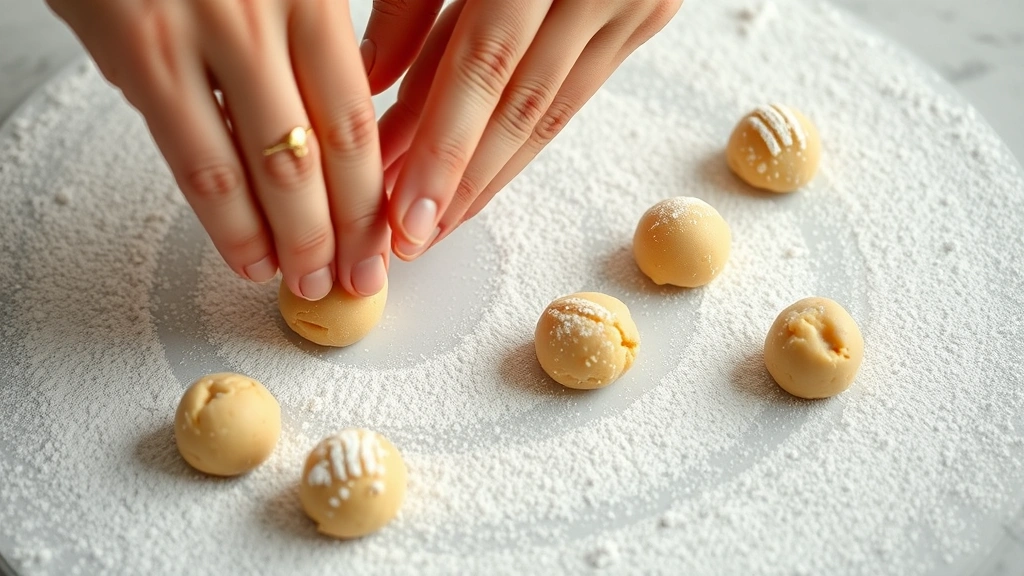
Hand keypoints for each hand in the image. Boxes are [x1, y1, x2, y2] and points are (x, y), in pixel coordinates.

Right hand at [46, 0, 398, 299]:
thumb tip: (336, 128)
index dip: (375, 191)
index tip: (386, 237)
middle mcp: (267, 11)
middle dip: (347, 230)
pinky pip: (194, 157)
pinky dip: (226, 221)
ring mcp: (203, 29)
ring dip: (292, 240)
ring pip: (264, 166)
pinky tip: (248, 254)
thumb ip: (313, 37)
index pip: (358, 117)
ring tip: (308, 281)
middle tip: (358, 277)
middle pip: (324, 152)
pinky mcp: (138, 48)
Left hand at [368, 0, 683, 259]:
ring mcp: (636, 3)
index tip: (398, 211)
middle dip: (461, 183)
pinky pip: (577, 95)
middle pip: (523, 109)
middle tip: (410, 240)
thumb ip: (413, 3)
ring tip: (440, 224)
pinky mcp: (648, 17)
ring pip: (554, 114)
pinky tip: (485, 176)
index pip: (486, 66)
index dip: (441, 145)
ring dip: (493, 177)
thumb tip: (372, 87)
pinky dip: (526, 141)